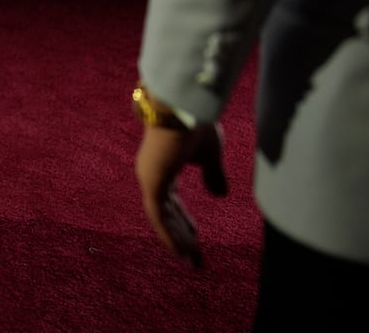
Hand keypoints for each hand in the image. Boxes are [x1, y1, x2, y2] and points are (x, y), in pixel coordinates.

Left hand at [135, 121, 227, 267]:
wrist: (184, 107)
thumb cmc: (195, 125)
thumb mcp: (210, 155)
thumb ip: (212, 175)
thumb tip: (219, 196)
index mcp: (164, 168)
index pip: (171, 201)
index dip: (183, 221)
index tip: (196, 237)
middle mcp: (153, 174)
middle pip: (166, 213)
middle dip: (181, 236)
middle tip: (195, 258)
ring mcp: (150, 178)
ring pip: (162, 218)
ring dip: (177, 240)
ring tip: (192, 261)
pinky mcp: (152, 181)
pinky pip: (158, 216)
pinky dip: (169, 234)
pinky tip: (182, 250)